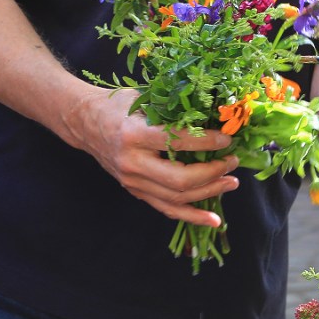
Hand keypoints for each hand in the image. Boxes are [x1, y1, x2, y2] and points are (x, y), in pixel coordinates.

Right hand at [67, 85, 239, 226]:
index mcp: (134, 134)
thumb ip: (173, 109)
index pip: (177, 142)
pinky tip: (213, 220)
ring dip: (208, 194)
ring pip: (175, 198)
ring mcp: (132, 181)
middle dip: (212, 173)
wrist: (85, 122)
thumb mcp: (144, 98)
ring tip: (231, 183)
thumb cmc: (119, 105)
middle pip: (178, 180)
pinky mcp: (134, 191)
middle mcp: (132, 162)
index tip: (228, 139)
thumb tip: (216, 115)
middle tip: (233, 162)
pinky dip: (191, 216)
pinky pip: (165, 208)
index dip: (206, 142)